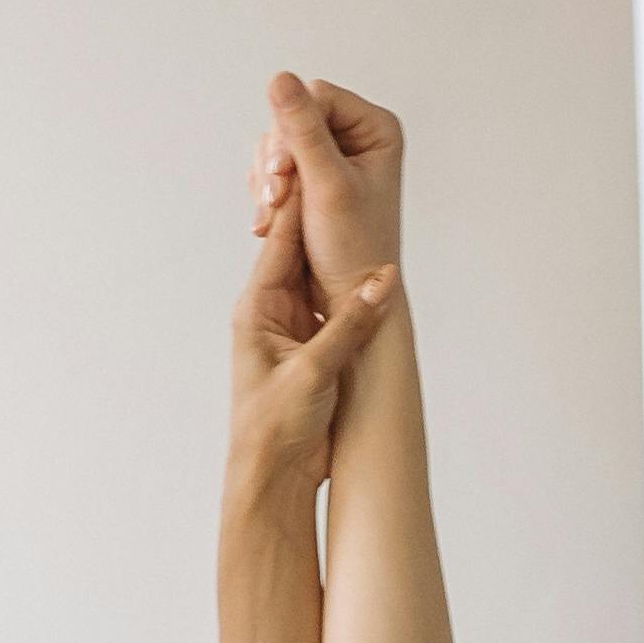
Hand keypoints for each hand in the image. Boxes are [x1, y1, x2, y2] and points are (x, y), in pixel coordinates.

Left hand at [228, 167, 395, 490]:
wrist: (274, 480)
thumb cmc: (275, 428)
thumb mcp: (314, 370)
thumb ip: (350, 323)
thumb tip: (385, 279)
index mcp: (258, 307)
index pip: (283, 240)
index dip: (305, 201)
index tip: (325, 162)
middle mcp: (274, 312)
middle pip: (304, 252)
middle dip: (330, 220)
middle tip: (357, 179)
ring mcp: (295, 331)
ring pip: (324, 280)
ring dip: (347, 257)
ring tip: (374, 218)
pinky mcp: (315, 353)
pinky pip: (338, 311)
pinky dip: (357, 294)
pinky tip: (378, 277)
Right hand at [255, 69, 402, 306]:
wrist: (349, 301)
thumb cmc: (353, 248)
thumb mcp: (327, 184)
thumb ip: (303, 131)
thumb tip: (279, 78)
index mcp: (375, 128)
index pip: (317, 97)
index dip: (292, 129)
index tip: (283, 172)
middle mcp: (356, 137)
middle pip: (293, 119)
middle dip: (278, 160)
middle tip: (276, 200)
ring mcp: (332, 159)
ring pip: (278, 145)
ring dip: (268, 180)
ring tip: (271, 216)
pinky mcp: (311, 181)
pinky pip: (274, 169)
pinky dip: (267, 193)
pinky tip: (269, 220)